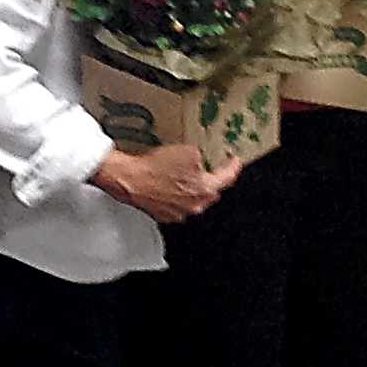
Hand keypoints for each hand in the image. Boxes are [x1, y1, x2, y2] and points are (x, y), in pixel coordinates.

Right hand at [93, 143, 244, 224]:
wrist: (130, 180)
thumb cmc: (157, 168)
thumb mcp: (188, 152)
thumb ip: (201, 158)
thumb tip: (200, 162)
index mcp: (204, 191)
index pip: (226, 180)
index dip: (233, 169)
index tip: (235, 163)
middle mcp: (194, 206)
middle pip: (210, 192)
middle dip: (212, 180)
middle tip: (210, 167)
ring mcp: (178, 212)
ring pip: (193, 199)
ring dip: (191, 187)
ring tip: (182, 173)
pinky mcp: (163, 213)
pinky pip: (176, 202)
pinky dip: (176, 193)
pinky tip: (167, 182)